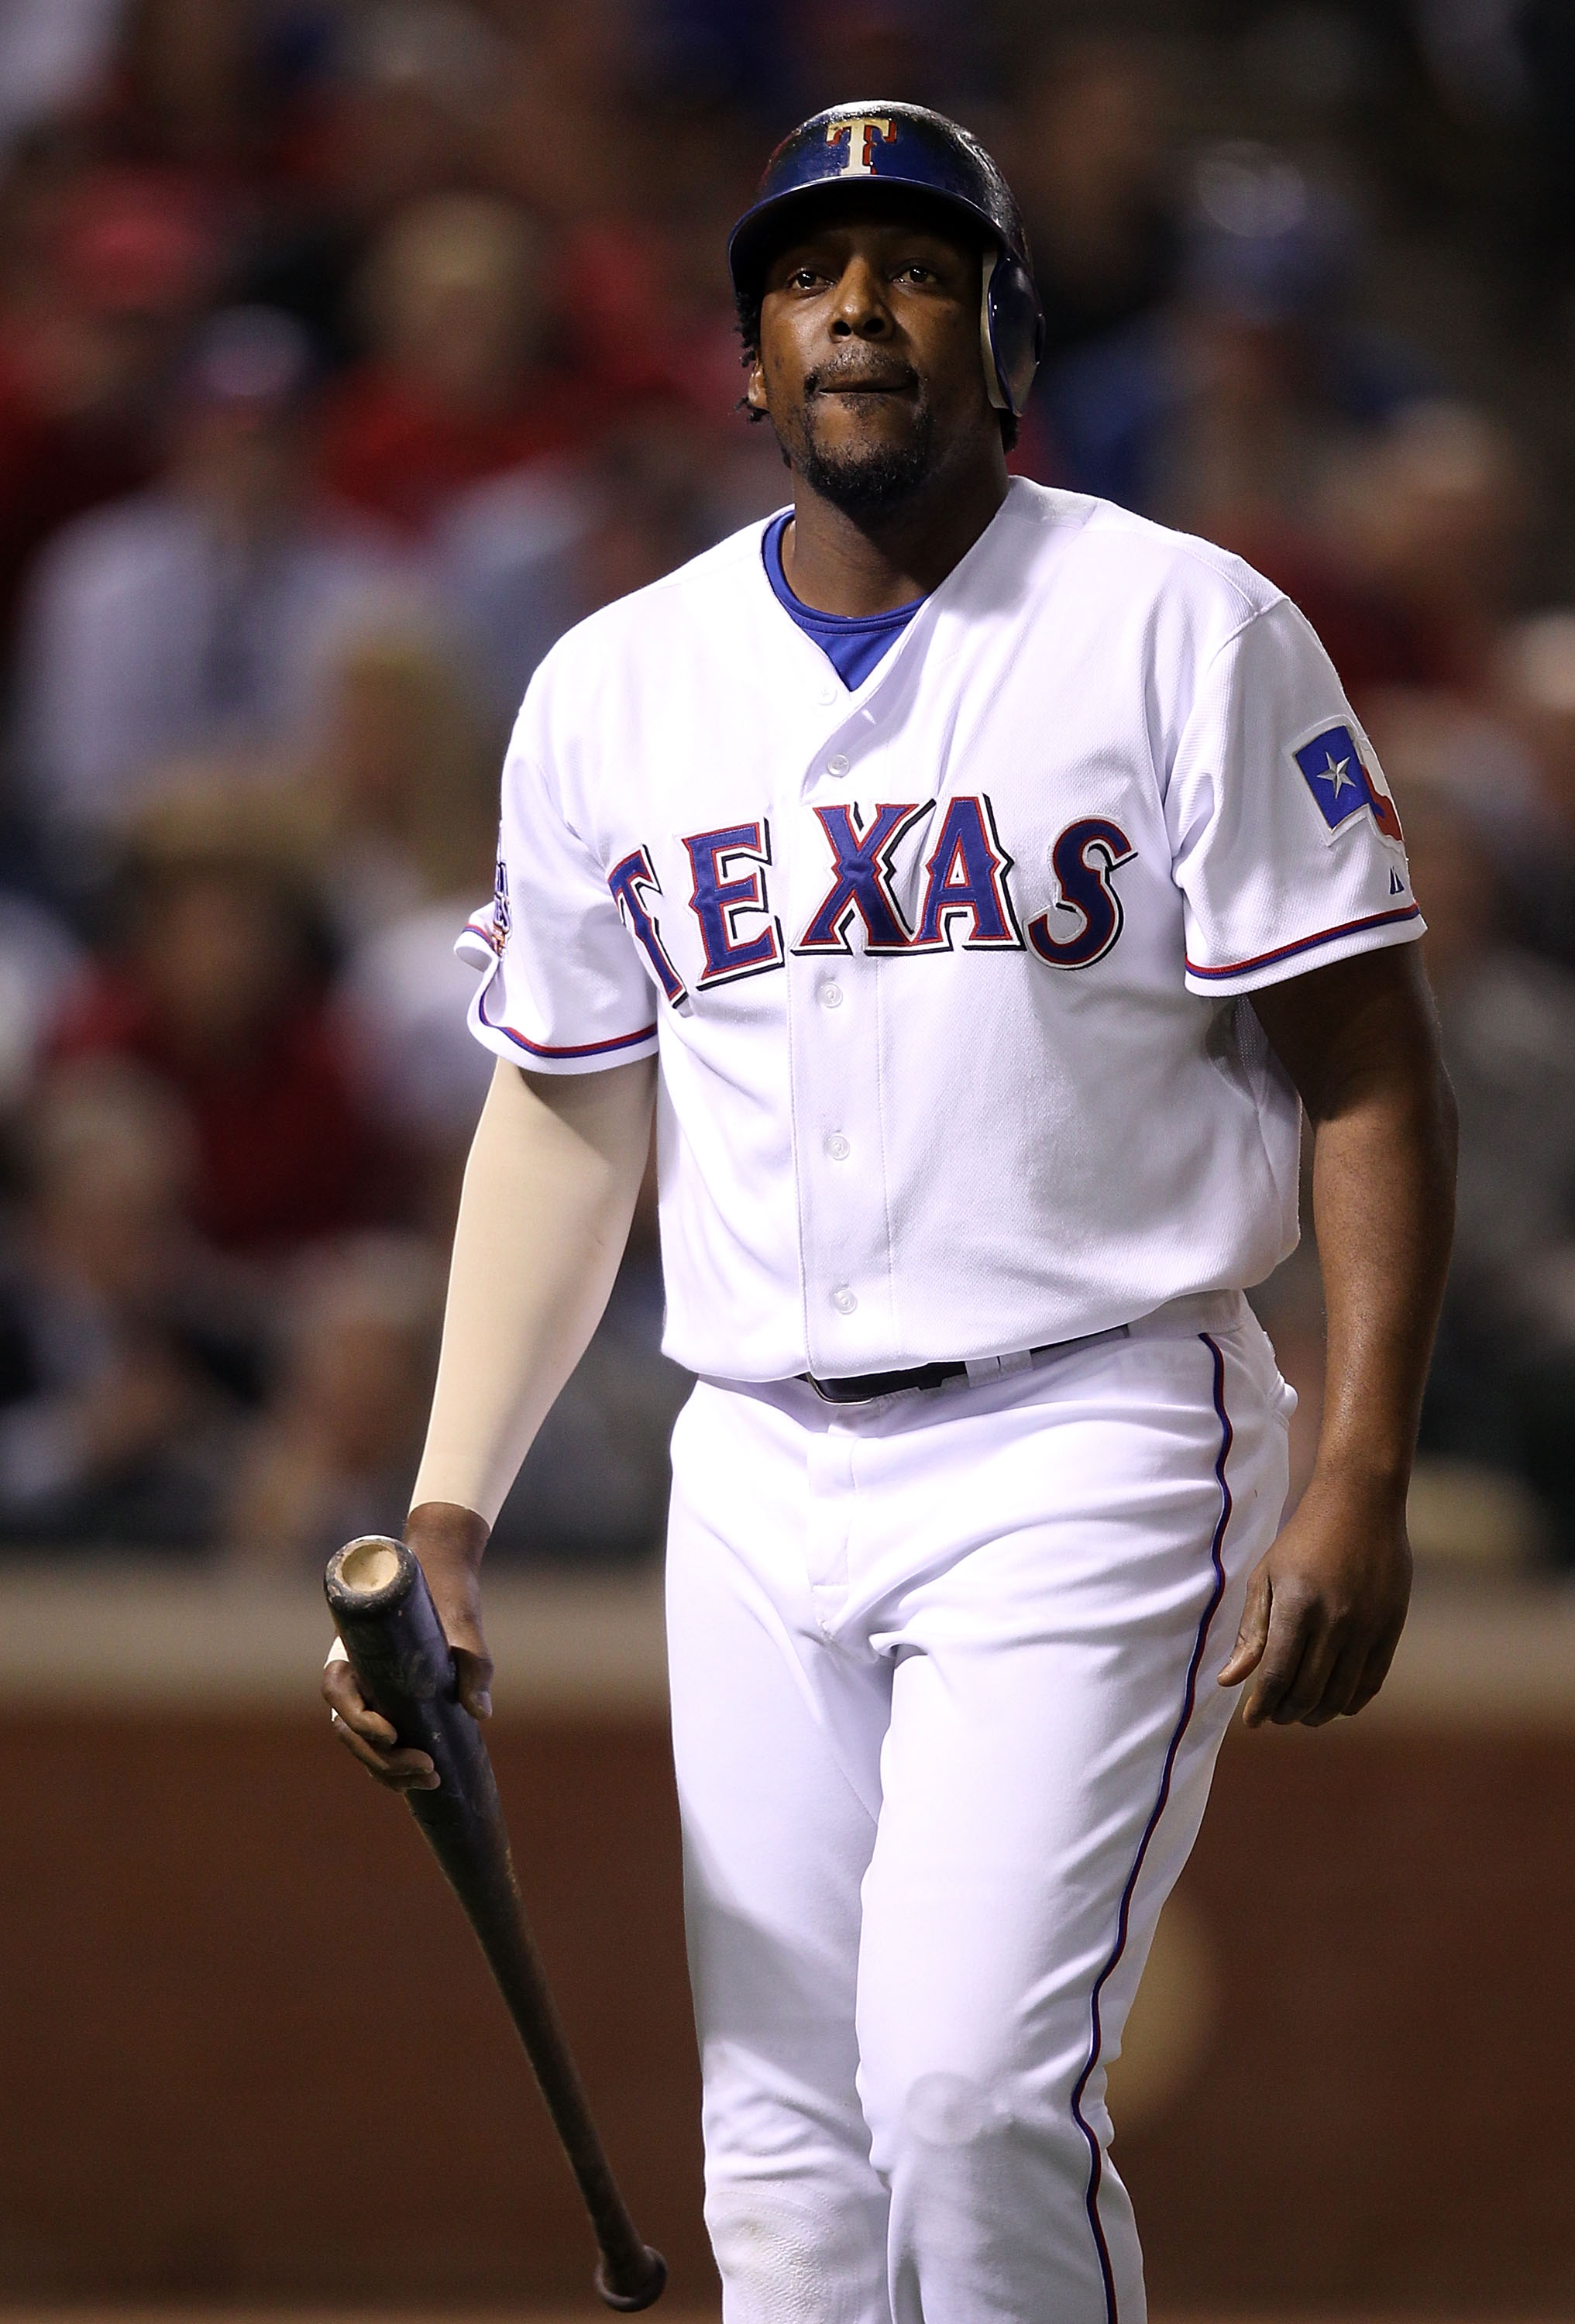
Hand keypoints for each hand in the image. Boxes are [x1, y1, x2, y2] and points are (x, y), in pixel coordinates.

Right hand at [323, 1503, 493, 1788]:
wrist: (445, 1572)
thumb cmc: (448, 1591)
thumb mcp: (464, 1623)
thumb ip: (473, 1663)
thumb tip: (481, 1713)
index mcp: (354, 1648)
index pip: (337, 1693)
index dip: (358, 1720)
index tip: (392, 1733)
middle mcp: (354, 1672)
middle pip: (349, 1730)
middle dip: (382, 1759)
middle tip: (428, 1769)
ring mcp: (369, 1689)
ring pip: (364, 1743)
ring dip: (389, 1769)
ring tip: (433, 1778)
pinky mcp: (391, 1701)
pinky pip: (383, 1739)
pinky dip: (397, 1762)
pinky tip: (426, 1778)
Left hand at [1217, 1474, 1411, 1727]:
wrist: (1361, 1505)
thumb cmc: (1302, 1539)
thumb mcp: (1265, 1577)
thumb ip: (1250, 1632)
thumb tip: (1229, 1681)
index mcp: (1297, 1607)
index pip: (1276, 1676)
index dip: (1261, 1706)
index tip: (1251, 1721)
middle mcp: (1334, 1621)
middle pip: (1308, 1692)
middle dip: (1285, 1713)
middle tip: (1273, 1716)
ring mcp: (1367, 1627)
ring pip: (1340, 1695)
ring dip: (1316, 1713)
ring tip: (1299, 1712)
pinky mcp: (1391, 1628)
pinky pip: (1371, 1683)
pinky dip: (1350, 1703)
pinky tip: (1333, 1704)